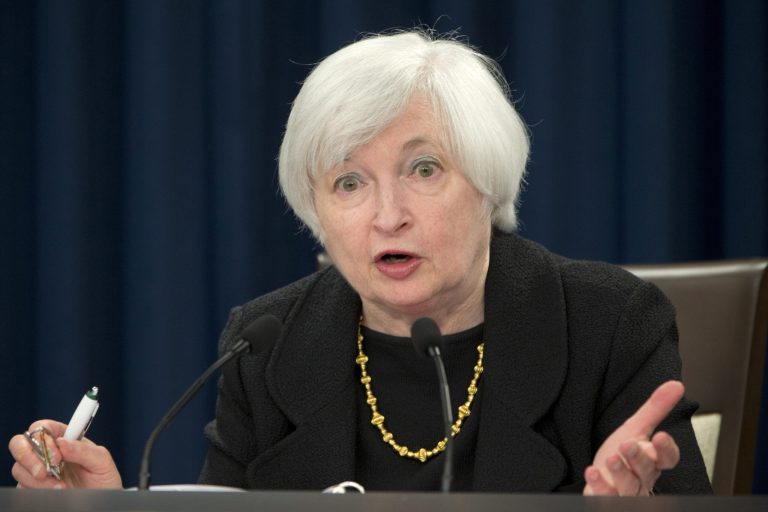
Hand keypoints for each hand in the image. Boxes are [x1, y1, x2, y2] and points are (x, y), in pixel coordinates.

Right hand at [9, 419, 121, 488]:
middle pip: (20, 443)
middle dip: (27, 456)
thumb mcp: (102, 461)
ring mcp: (38, 469)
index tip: (58, 456)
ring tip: (61, 487)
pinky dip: (36, 490)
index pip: (42, 427)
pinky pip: (22, 486)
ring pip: (19, 467)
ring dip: (37, 479)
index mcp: (64, 438)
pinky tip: (55, 492)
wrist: (101, 499)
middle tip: (44, 472)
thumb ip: (84, 450)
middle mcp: (47, 451)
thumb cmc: (103, 478)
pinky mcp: (32, 487)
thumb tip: (62, 442)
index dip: (43, 438)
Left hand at [583, 380, 682, 495]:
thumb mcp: (636, 428)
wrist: (602, 479)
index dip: (666, 449)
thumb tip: (676, 385)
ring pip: (628, 485)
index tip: (660, 436)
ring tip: (611, 459)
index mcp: (652, 460)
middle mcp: (641, 477)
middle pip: (646, 470)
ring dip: (620, 472)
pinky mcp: (606, 497)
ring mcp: (624, 490)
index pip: (667, 458)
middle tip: (627, 445)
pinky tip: (591, 472)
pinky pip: (605, 495)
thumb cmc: (621, 455)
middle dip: (638, 458)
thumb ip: (656, 409)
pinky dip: (599, 485)